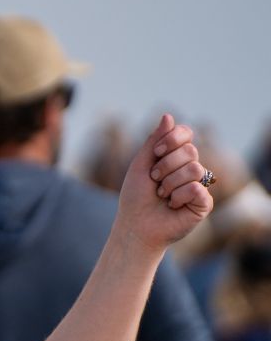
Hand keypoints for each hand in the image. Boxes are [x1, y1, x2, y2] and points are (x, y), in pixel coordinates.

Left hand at [115, 114, 212, 252]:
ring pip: (194, 169)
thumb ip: (155, 141)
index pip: (186, 134)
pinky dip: (178, 196)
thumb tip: (168, 115)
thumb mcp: (141, 164)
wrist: (136, 225)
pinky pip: (197, 188)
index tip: (156, 152)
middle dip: (165, 165)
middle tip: (155, 180)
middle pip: (190, 151)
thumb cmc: (136, 196)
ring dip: (170, 183)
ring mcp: (199, 184)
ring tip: (162, 195)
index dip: (173, 139)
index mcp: (175, 156)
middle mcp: (190, 168)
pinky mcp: (204, 202)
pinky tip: (173, 205)